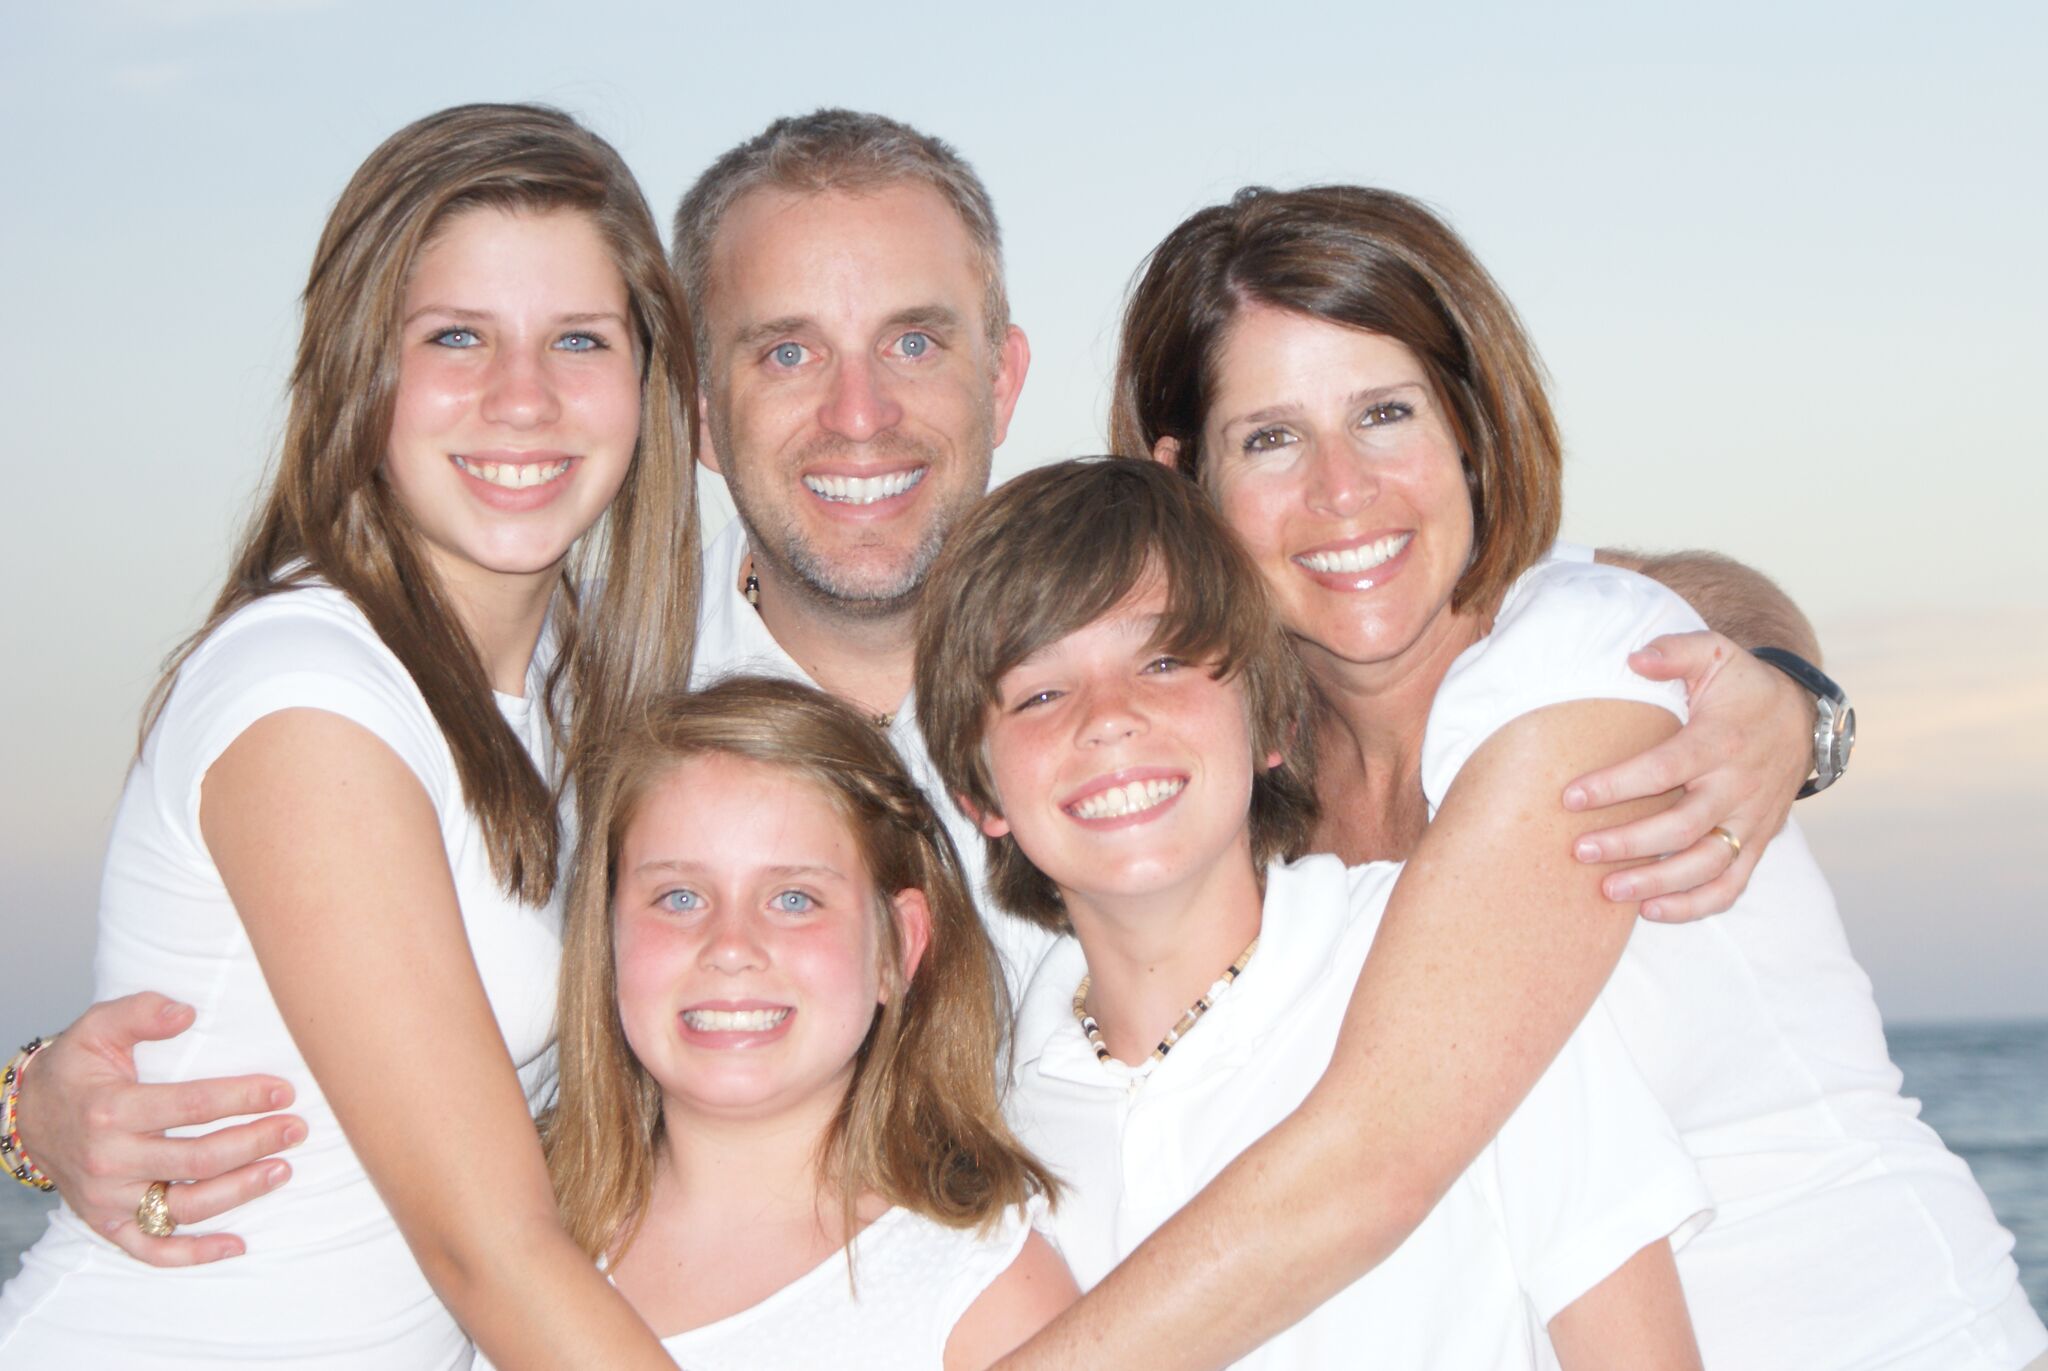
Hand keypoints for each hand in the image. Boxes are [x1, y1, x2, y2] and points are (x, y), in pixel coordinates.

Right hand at [18, 992, 305, 1263]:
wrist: (27, 1117)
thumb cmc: (76, 1069)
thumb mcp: (97, 1027)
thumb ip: (140, 1012)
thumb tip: (186, 1011)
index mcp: (110, 1111)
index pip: (189, 1107)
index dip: (241, 1098)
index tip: (284, 1091)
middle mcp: (110, 1161)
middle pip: (197, 1160)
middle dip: (254, 1143)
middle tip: (296, 1129)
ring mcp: (109, 1199)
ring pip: (185, 1207)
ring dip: (240, 1192)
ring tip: (283, 1168)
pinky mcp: (108, 1224)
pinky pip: (152, 1250)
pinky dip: (194, 1254)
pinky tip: (238, 1245)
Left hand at [1560, 631, 1811, 921]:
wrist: (1802, 719)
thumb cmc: (1742, 688)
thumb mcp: (1714, 654)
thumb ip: (1674, 652)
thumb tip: (1633, 658)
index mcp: (1720, 742)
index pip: (1664, 768)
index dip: (1617, 785)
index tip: (1570, 796)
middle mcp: (1739, 787)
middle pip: (1683, 826)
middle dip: (1629, 843)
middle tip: (1579, 849)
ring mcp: (1751, 821)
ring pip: (1707, 865)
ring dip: (1658, 883)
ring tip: (1609, 891)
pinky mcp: (1757, 844)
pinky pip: (1731, 886)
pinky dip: (1695, 905)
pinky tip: (1652, 911)